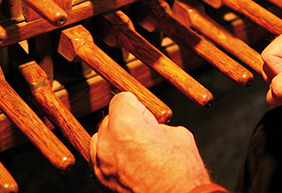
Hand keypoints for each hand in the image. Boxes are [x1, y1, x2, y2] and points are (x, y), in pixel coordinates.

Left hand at [90, 92, 211, 192]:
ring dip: (116, 139)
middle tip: (146, 133)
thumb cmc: (180, 174)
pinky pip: (101, 159)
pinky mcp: (102, 181)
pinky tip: (132, 163)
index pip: (121, 99)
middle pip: (110, 118)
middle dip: (127, 122)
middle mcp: (107, 143)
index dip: (137, 104)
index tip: (144, 112)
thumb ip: (156, 125)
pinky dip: (113, 157)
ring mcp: (101, 164)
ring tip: (137, 149)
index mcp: (124, 125)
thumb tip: (151, 126)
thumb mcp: (176, 134)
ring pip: (102, 139)